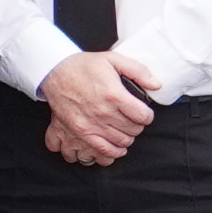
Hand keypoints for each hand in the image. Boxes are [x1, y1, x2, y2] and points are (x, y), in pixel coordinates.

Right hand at [41, 52, 161, 164]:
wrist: (55, 73)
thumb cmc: (83, 66)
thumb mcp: (112, 60)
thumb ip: (138, 71)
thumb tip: (156, 84)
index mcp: (113, 95)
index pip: (143, 116)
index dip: (147, 115)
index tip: (143, 113)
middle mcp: (103, 113)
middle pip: (133, 130)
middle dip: (137, 126)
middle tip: (132, 119)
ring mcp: (91, 126)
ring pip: (121, 143)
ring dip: (126, 138)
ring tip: (124, 130)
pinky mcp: (81, 133)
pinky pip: (103, 151)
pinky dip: (113, 152)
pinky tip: (115, 146)